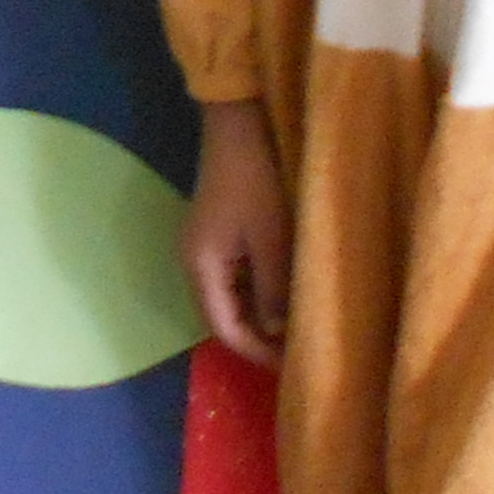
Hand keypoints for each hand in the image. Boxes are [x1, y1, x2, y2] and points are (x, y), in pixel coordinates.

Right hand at [182, 100, 290, 365]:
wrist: (238, 128)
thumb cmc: (256, 183)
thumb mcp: (272, 240)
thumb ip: (274, 291)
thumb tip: (278, 332)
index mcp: (201, 268)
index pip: (224, 330)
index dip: (256, 352)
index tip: (292, 366)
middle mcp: (194, 263)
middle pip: (222, 317)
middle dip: (258, 339)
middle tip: (299, 352)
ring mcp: (204, 248)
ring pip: (229, 299)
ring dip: (258, 317)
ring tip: (295, 329)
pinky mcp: (217, 235)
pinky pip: (234, 279)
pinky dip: (257, 295)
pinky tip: (283, 296)